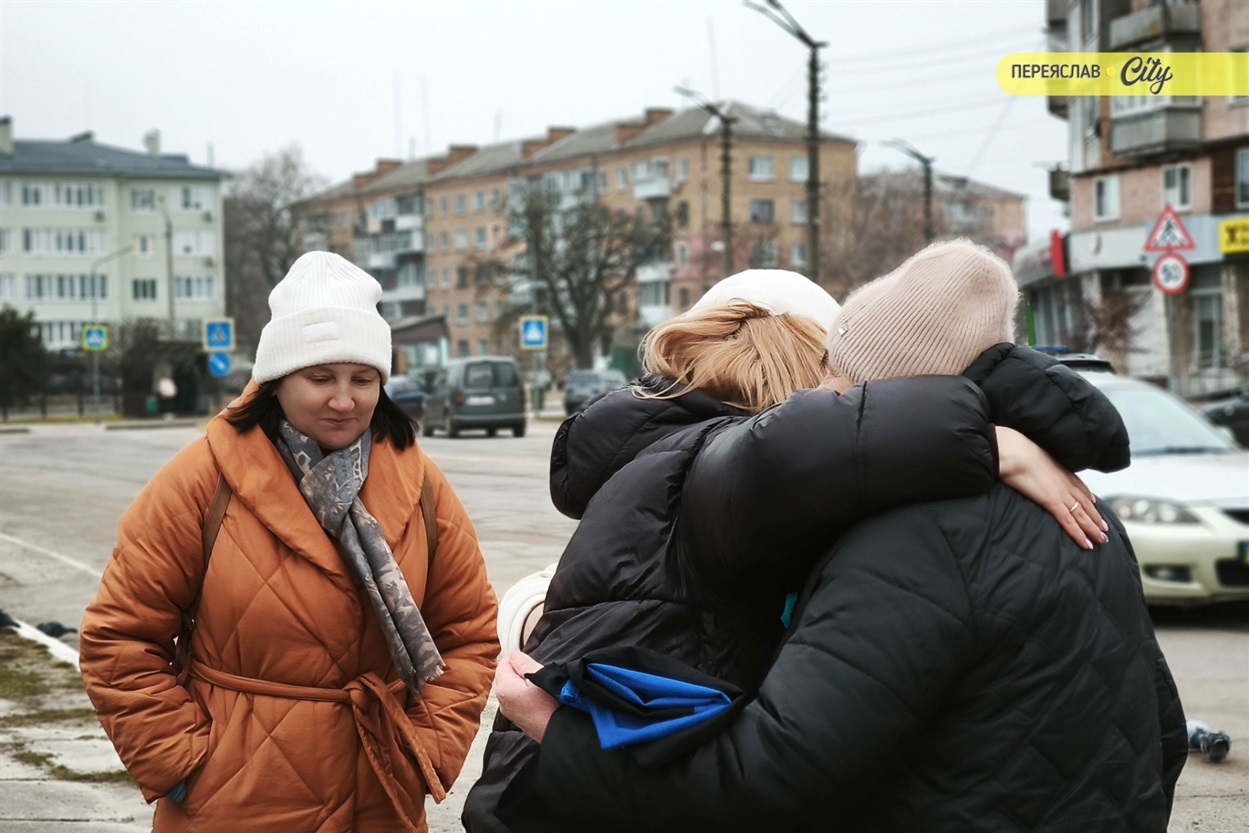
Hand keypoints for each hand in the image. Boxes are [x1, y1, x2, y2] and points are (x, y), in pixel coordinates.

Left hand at [495, 651, 557, 742]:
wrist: (562, 730)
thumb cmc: (552, 703)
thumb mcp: (539, 674)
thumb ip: (522, 662)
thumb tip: (513, 654)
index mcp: (504, 689)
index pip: (503, 664)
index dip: (516, 658)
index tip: (530, 658)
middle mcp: (503, 702)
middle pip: (506, 677)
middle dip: (519, 671)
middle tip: (539, 672)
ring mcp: (510, 713)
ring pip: (513, 689)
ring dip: (524, 683)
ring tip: (542, 684)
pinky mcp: (520, 720)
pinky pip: (519, 700)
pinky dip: (527, 695)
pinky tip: (541, 697)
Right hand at [995, 426, 1107, 549]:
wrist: (1014, 453)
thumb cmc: (1017, 452)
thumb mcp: (1032, 455)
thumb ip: (1036, 463)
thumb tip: (1031, 465)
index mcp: (1061, 471)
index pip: (1079, 487)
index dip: (1088, 496)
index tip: (1095, 503)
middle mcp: (1065, 483)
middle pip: (1085, 503)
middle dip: (1096, 517)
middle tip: (1105, 530)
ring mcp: (1061, 493)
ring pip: (1082, 515)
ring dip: (1093, 528)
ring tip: (1102, 540)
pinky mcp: (1053, 502)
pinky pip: (1069, 522)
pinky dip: (1079, 534)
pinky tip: (1086, 543)